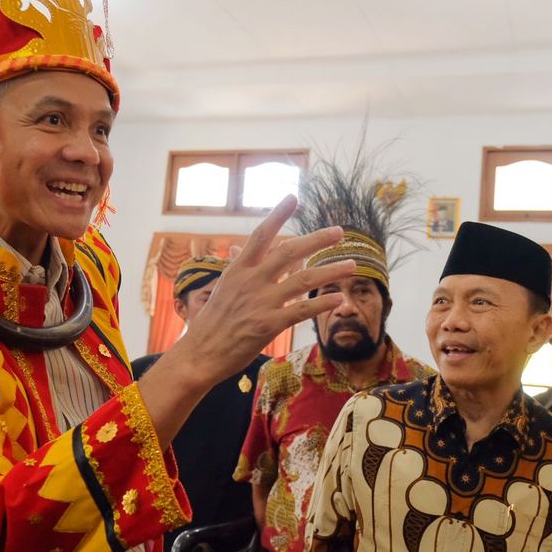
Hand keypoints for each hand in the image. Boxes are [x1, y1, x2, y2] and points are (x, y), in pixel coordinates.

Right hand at [172, 194, 351, 383]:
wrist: (200, 354)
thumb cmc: (210, 323)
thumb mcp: (222, 288)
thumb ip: (235, 266)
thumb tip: (237, 247)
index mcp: (238, 270)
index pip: (260, 235)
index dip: (277, 215)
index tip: (293, 197)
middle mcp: (251, 281)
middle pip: (289, 251)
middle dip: (317, 239)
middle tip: (339, 231)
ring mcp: (261, 302)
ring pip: (303, 280)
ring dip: (331, 271)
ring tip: (352, 265)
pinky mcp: (268, 325)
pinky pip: (301, 311)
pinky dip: (321, 304)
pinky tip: (338, 299)